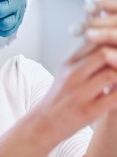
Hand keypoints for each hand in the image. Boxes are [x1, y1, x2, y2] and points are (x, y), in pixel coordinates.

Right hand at [37, 1, 116, 140]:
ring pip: (112, 74)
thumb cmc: (60, 94)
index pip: (92, 40)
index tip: (115, 36)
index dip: (109, 36)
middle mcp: (73, 74)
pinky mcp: (89, 110)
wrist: (45, 120)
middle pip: (104, 53)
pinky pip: (115, 98)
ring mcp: (81, 92)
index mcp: (69, 62)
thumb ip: (83, 54)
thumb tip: (96, 36)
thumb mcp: (67, 70)